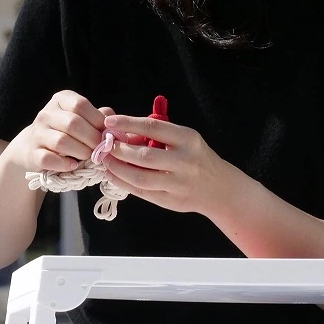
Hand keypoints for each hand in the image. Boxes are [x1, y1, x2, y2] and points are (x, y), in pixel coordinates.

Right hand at [9, 91, 114, 173]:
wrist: (33, 146)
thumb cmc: (65, 132)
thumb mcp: (81, 119)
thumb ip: (98, 117)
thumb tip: (112, 122)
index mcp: (60, 100)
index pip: (80, 104)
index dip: (96, 119)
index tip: (105, 132)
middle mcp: (46, 114)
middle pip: (72, 123)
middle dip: (91, 138)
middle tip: (100, 148)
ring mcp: (37, 134)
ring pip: (61, 141)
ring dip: (80, 152)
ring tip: (88, 157)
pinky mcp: (31, 153)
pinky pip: (48, 159)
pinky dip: (64, 164)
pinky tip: (73, 165)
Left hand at [100, 113, 258, 217]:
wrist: (218, 187)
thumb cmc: (194, 157)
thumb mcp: (184, 140)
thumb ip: (158, 135)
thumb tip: (122, 131)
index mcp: (188, 139)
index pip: (153, 127)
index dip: (128, 123)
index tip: (109, 123)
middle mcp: (185, 161)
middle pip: (144, 156)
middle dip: (119, 150)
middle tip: (105, 146)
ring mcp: (178, 183)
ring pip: (140, 177)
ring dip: (117, 169)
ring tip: (105, 161)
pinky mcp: (171, 201)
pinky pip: (142, 192)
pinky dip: (123, 183)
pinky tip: (112, 175)